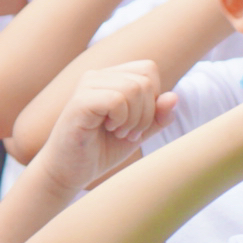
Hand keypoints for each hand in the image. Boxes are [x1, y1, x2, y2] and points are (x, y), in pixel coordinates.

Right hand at [32, 61, 175, 192]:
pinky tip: (108, 130)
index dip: (152, 99)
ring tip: (117, 132)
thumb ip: (157, 117)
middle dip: (145, 113)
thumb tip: (174, 97)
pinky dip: (120, 119)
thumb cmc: (100, 150)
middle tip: (127, 133)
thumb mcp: (138, 133)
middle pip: (145, 80)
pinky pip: (117, 100)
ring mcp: (87, 86)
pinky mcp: (79, 102)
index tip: (136, 123)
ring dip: (133, 119)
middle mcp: (98, 76)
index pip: (148, 70)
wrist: (68, 172)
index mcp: (111, 77)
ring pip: (133, 88)